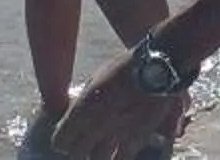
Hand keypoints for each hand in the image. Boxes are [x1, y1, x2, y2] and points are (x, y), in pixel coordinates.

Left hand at [52, 50, 181, 158]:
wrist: (158, 68)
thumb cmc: (125, 68)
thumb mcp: (96, 79)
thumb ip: (84, 102)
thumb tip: (77, 114)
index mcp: (82, 110)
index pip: (60, 141)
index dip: (62, 140)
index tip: (66, 137)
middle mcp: (96, 127)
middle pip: (77, 154)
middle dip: (78, 150)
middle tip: (82, 145)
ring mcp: (117, 135)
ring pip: (99, 159)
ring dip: (98, 155)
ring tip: (101, 150)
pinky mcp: (138, 138)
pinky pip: (123, 157)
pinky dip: (119, 156)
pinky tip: (121, 150)